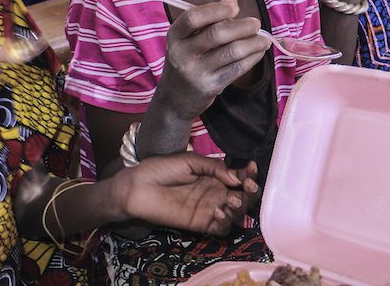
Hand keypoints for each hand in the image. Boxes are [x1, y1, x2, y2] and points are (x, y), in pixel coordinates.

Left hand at [112, 152, 245, 235]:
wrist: (138, 187)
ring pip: (236, 214)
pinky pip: (221, 228)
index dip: (249, 174)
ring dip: (240, 208)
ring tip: (231, 200)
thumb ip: (214, 167)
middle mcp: (216, 192)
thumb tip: (236, 178)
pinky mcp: (200, 224)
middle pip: (243, 197)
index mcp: (215, 176)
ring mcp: (209, 209)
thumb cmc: (161, 169)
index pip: (239, 177)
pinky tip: (218, 211)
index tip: (252, 169)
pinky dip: (225, 222)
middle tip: (248, 187)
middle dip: (251, 192)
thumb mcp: (190, 161)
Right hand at [157, 0, 270, 119]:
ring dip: (254, 42)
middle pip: (217, 33)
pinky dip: (253, 57)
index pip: (194, 17)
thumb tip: (232, 0)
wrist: (175, 98)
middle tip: (256, 24)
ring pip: (232, 51)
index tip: (235, 7)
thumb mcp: (190, 38)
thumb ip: (210, 18)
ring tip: (264, 39)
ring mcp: (196, 72)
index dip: (216, 9)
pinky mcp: (210, 86)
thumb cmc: (189, 59)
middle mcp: (182, 53)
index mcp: (176, 36)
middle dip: (243, 26)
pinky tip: (259, 52)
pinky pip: (238, 68)